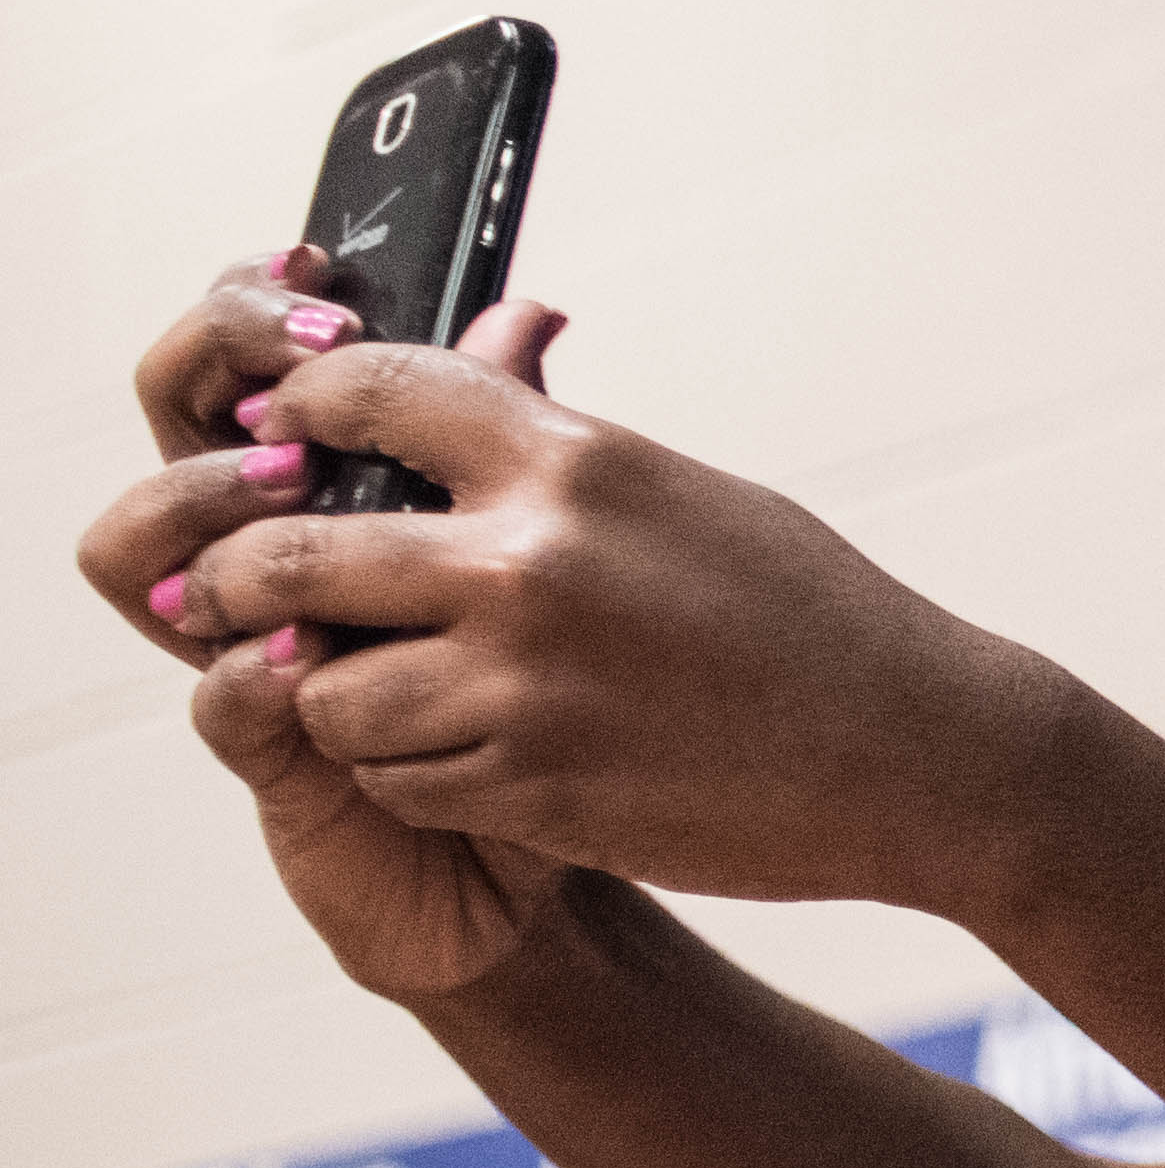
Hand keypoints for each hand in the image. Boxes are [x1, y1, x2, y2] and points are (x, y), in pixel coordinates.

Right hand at [76, 281, 576, 1002]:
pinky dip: (252, 665)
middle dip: (218, 366)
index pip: (241, 360)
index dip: (254, 305)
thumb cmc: (568, 677)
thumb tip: (529, 312)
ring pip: (138, 550)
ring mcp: (251, 649)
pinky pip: (219, 698)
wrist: (596, 832)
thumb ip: (522, 436)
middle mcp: (268, 553)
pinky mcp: (275, 759)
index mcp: (328, 484)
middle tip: (308, 348)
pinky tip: (309, 645)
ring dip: (200, 501)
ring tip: (291, 486)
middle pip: (168, 421)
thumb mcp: (557, 548)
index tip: (319, 269)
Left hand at [91, 273, 1094, 918]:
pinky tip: (463, 758)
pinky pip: (397, 781)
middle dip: (245, 578)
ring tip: (379, 695)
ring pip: (326, 692)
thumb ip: (557, 448)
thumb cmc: (818, 621)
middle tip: (239, 593)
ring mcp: (524, 688)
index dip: (294, 414)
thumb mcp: (687, 497)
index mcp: (573, 465)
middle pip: (292, 555)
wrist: (923, 757)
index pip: (365, 394)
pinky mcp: (534, 792)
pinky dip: (406, 774)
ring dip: (334, 696)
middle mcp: (529, 568)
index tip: (273, 440)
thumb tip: (469, 375)